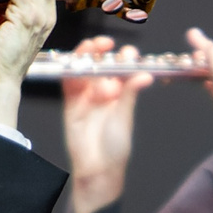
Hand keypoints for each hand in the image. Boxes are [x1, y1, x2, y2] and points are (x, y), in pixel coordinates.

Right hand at [62, 36, 150, 212]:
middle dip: (104, 51)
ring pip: (84, 68)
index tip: (129, 52)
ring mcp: (86, 96)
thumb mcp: (124, 117)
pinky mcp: (70, 103)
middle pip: (101, 64)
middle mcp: (104, 91)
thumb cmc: (116, 147)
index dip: (124, 58)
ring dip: (87, 55)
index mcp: (121, 93)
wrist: (97, 169)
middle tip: (107, 44)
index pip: (122, 69)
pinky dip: (70, 70)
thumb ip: (129, 94)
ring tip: (93, 47)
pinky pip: (68, 82)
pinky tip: (77, 62)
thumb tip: (144, 75)